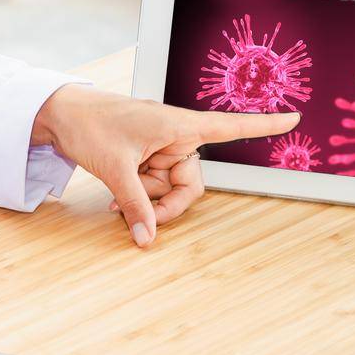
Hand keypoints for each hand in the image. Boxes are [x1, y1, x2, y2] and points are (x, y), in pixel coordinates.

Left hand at [32, 85, 300, 247]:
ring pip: (169, 188)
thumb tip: (147, 239)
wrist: (59, 115)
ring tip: (115, 195)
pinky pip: (153, 186)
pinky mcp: (146, 156)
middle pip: (192, 183)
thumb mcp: (115, 169)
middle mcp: (176, 135)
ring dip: (146, 199)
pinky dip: (138, 196)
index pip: (230, 127)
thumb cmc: (90, 126)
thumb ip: (135, 206)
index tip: (294, 118)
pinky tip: (113, 198)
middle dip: (166, 203)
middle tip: (139, 217)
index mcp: (179, 125)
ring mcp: (160, 147)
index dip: (263, 126)